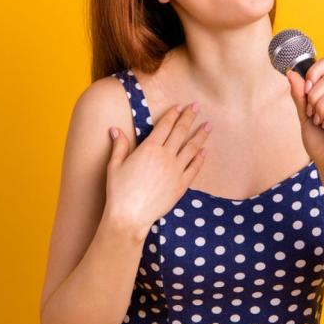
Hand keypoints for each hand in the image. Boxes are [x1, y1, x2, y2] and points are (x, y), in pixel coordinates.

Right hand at [104, 102, 210, 236]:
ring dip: (201, 135)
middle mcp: (165, 156)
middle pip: (181, 132)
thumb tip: (115, 129)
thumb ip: (119, 146)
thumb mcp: (115, 165)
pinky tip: (205, 152)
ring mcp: (176, 171)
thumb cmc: (119, 192)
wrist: (130, 216)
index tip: (180, 106)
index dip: (173, 115)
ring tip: (208, 125)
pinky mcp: (181, 185)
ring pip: (192, 148)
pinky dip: (200, 158)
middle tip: (197, 107)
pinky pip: (194, 168)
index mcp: (149, 148)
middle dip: (189, 117)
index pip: (164, 126)